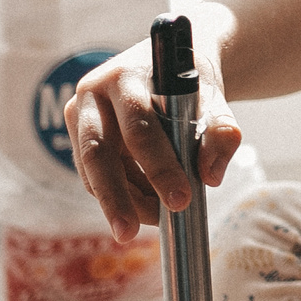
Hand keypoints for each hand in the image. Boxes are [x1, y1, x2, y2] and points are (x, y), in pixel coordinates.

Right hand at [61, 35, 241, 241]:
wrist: (170, 67)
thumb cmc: (190, 84)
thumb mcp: (214, 101)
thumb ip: (221, 132)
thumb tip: (210, 176)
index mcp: (126, 77)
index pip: (139, 127)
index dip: (159, 166)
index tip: (182, 199)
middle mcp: (93, 94)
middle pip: (97, 152)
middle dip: (116, 197)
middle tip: (130, 233)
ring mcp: (81, 116)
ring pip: (93, 171)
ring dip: (125, 201)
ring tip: (160, 218)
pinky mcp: (79, 138)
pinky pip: (95, 177)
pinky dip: (123, 195)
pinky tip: (149, 204)